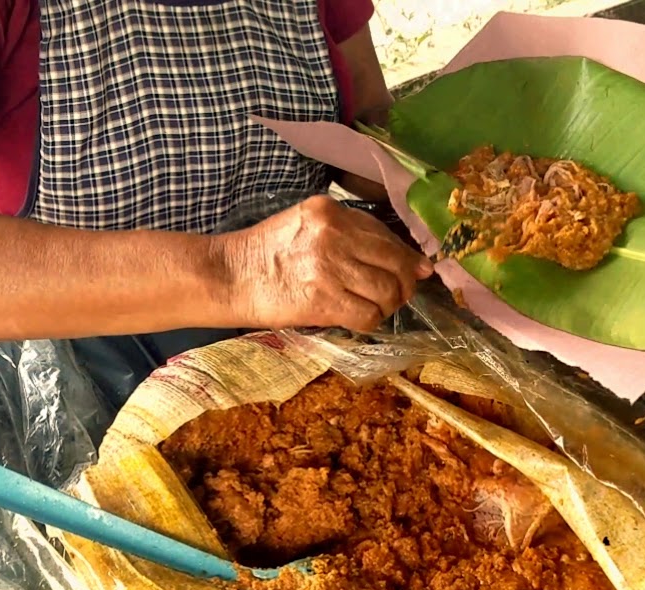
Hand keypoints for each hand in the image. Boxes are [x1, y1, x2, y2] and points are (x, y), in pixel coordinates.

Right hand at [221, 195, 432, 331]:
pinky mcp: (323, 300)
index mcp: (330, 211)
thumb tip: (414, 262)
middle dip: (405, 284)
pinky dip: (371, 322)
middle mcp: (334, 234)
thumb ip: (352, 234)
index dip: (406, 256)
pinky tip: (359, 319)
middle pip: (395, 263)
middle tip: (397, 294)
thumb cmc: (266, 252)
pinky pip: (368, 316)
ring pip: (387, 291)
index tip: (416, 270)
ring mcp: (329, 268)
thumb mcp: (305, 224)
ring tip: (375, 307)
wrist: (228, 275)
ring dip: (388, 305)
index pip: (385, 235)